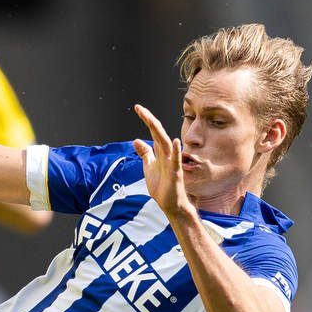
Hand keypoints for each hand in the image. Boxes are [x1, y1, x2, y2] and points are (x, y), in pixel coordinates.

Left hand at [131, 104, 193, 221]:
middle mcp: (167, 154)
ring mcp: (172, 163)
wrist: (170, 204)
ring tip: (150, 119)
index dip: (146, 119)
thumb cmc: (162, 186)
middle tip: (139, 108)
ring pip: (165, 143)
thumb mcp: (149, 167)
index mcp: (160, 152)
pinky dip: (176, 151)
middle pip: (158, 133)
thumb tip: (136, 140)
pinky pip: (176, 160)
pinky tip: (174, 141)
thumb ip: (145, 153)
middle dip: (149, 120)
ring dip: (158, 131)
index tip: (137, 108)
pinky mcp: (175, 173)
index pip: (153, 131)